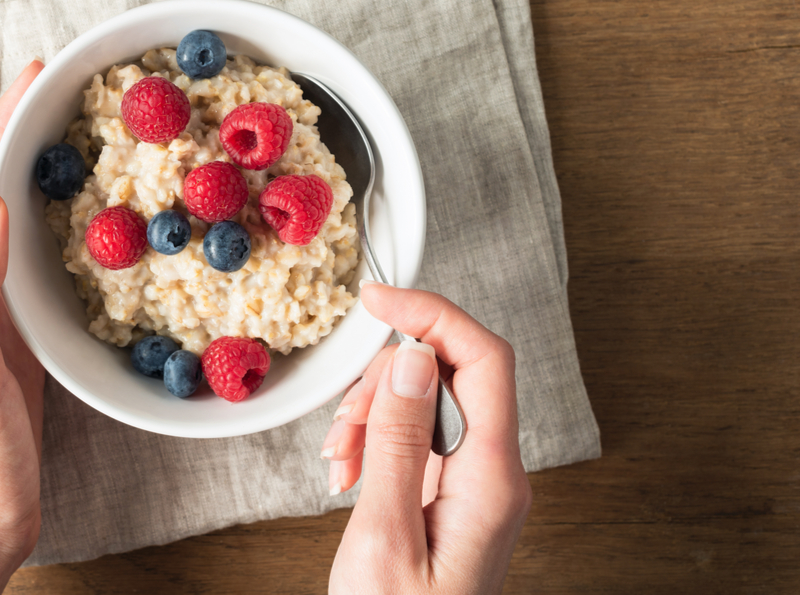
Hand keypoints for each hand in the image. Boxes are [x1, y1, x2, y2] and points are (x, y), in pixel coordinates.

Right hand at [325, 283, 531, 594]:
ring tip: (340, 463)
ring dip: (372, 415)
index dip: (432, 313)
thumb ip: (399, 441)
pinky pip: (415, 437)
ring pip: (424, 401)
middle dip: (383, 382)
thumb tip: (410, 357)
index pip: (482, 359)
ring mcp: (474, 484)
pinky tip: (349, 472)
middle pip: (447, 374)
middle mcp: (494, 474)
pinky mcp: (449, 495)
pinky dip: (374, 440)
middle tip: (343, 428)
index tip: (378, 299)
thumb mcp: (383, 535)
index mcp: (492, 479)